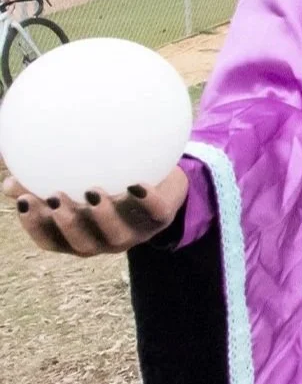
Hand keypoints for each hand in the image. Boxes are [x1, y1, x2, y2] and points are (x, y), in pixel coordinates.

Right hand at [5, 167, 188, 256]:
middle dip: (67, 224)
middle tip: (55, 198)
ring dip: (103, 215)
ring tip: (92, 190)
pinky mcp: (161, 219)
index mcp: (79, 235)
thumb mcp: (78, 182)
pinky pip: (156, 213)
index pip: (51, 240)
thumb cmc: (111, 182)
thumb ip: (44, 180)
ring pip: (117, 236)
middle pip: (82, 244)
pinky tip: (136, 183)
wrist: (165, 186)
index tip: (23, 201)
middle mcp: (104, 241)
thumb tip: (8, 179)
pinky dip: (147, 200)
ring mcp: (134, 233)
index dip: (36, 226)